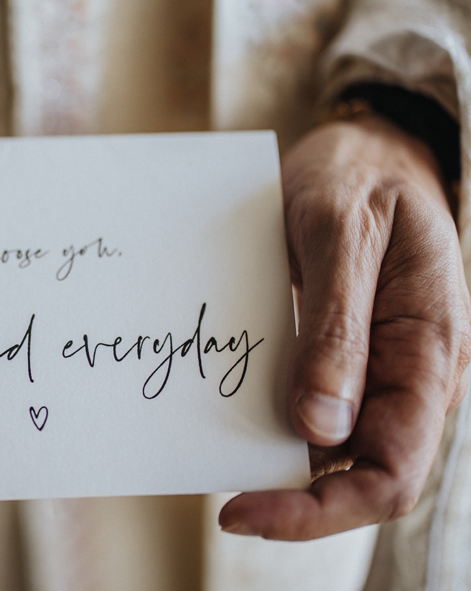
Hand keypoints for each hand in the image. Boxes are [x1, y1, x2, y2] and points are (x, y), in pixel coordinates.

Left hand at [219, 116, 470, 539]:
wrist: (369, 143)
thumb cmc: (359, 174)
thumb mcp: (340, 233)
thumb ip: (336, 330)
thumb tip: (320, 430)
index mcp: (431, 350)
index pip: (391, 472)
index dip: (319, 509)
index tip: (242, 508)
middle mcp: (415, 373)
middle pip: (365, 472)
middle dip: (296, 497)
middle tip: (224, 494)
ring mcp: (385, 366)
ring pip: (340, 445)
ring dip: (284, 459)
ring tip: (220, 453)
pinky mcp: (354, 352)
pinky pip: (321, 404)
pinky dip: (279, 418)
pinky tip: (237, 411)